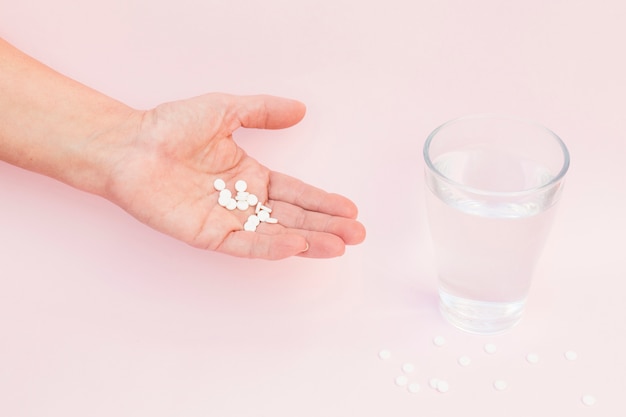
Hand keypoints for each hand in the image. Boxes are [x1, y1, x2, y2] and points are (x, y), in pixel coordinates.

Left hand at [104, 93, 365, 258]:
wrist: (129, 145)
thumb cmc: (169, 127)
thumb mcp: (225, 110)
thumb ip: (263, 112)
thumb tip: (300, 109)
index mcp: (251, 176)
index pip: (296, 192)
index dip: (323, 202)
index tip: (350, 209)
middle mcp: (244, 202)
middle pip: (293, 217)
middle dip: (326, 226)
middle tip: (356, 234)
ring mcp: (227, 220)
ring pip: (275, 234)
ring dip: (308, 240)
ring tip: (338, 245)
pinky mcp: (208, 235)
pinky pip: (244, 244)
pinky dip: (269, 247)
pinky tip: (296, 246)